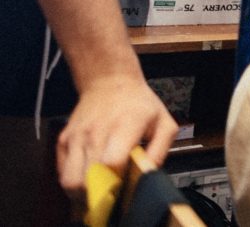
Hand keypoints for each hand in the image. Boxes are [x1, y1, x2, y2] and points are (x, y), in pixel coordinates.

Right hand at [56, 74, 177, 198]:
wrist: (110, 80)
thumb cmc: (139, 103)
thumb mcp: (164, 122)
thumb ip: (160, 151)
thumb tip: (149, 175)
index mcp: (125, 126)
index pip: (112, 164)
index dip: (119, 181)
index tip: (126, 184)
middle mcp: (96, 132)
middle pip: (88, 179)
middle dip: (102, 193)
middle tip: (114, 190)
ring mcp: (76, 137)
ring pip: (71, 181)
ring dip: (84, 192)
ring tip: (100, 187)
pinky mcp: (64, 140)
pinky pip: (62, 173)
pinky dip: (74, 181)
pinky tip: (90, 175)